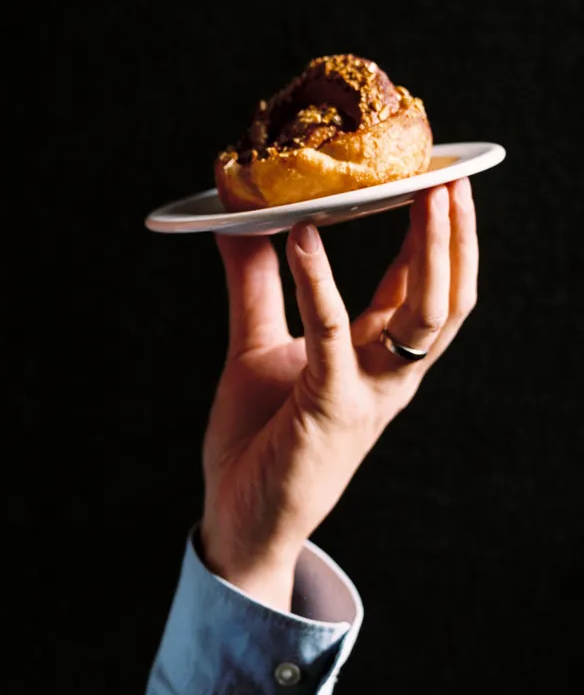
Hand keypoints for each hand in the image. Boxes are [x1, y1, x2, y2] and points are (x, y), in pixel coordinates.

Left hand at [199, 178, 478, 607]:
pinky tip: (300, 239)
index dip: (436, 232)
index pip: (424, 286)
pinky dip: (319, 282)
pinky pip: (333, 334)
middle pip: (446, 295)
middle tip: (448, 173)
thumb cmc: (257, 443)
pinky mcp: (331, 408)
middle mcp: (387, 375)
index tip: (436, 175)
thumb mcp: (256, 348)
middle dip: (454, 234)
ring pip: (425, 314)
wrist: (239, 521)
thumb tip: (240, 221)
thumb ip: (256, 286)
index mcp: (376, 359)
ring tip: (416, 192)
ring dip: (427, 250)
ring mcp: (368, 393)